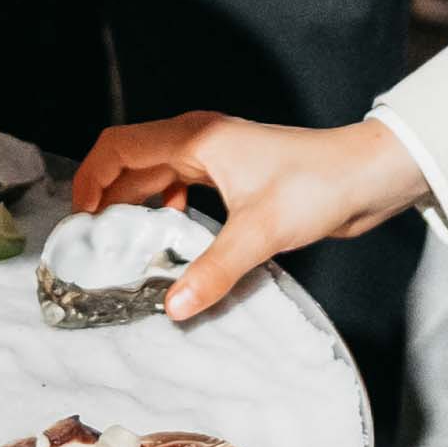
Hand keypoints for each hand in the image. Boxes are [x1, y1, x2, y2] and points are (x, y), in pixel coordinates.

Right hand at [69, 111, 427, 313]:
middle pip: (132, 163)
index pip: (119, 147)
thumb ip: (213, 270)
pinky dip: (166, 212)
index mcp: (194, 139)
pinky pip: (181, 189)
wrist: (367, 175)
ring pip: (156, 178)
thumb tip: (173, 308)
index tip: (80, 221)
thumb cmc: (317, 186)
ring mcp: (215, 157)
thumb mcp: (260, 232)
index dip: (90, 179)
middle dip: (108, 200)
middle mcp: (198, 141)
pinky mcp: (233, 177)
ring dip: (137, 208)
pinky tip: (171, 242)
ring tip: (126, 249)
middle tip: (95, 246)